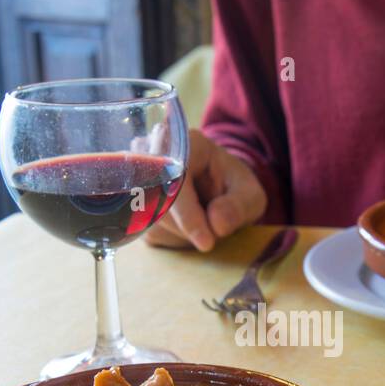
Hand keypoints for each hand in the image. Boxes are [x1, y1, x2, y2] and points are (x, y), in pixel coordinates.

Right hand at [145, 129, 266, 250]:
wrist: (217, 190)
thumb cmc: (234, 188)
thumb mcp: (250, 196)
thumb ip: (240, 206)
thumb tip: (217, 224)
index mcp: (184, 143)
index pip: (174, 179)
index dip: (188, 214)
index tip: (207, 242)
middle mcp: (152, 156)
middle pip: (159, 204)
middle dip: (189, 228)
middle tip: (216, 232)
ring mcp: (139, 181)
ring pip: (152, 222)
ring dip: (182, 235)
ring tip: (204, 220)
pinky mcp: (135, 207)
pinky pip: (150, 233)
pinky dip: (174, 240)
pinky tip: (188, 226)